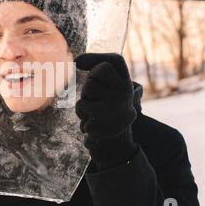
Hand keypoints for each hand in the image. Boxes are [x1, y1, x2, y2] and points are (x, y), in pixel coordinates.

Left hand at [75, 53, 136, 167]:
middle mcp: (126, 92)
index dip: (95, 58)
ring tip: (94, 114)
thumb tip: (76, 60)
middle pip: (95, 76)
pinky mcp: (102, 119)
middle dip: (88, 87)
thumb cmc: (107, 113)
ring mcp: (115, 106)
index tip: (77, 63)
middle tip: (96, 101)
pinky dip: (83, 117)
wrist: (116, 147)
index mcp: (128, 84)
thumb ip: (96, 73)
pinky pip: (82, 106)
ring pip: (87, 91)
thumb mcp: (108, 91)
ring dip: (84, 104)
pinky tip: (93, 126)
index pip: (114, 61)